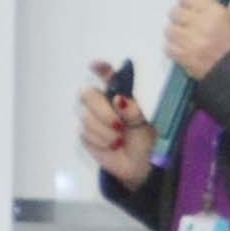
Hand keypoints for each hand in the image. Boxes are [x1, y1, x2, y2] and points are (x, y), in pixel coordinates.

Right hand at [77, 66, 152, 188]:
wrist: (138, 165)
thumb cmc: (144, 141)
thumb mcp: (143, 125)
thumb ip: (131, 111)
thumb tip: (119, 99)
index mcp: (120, 96)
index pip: (108, 77)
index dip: (100, 69)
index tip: (94, 65)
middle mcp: (103, 104)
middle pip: (88, 94)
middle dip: (102, 111)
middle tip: (118, 125)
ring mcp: (92, 119)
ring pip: (86, 117)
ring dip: (105, 131)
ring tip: (119, 140)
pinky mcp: (86, 135)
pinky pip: (85, 133)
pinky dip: (100, 141)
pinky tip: (111, 145)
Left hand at [163, 0, 229, 78]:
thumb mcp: (227, 20)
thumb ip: (206, 11)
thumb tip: (189, 5)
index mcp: (215, 12)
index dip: (185, 2)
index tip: (186, 6)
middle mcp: (201, 23)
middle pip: (174, 12)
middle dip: (178, 18)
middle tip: (185, 24)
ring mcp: (190, 40)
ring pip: (169, 29)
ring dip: (175, 34)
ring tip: (184, 39)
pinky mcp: (183, 56)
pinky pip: (167, 47)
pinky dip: (172, 48)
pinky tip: (182, 50)